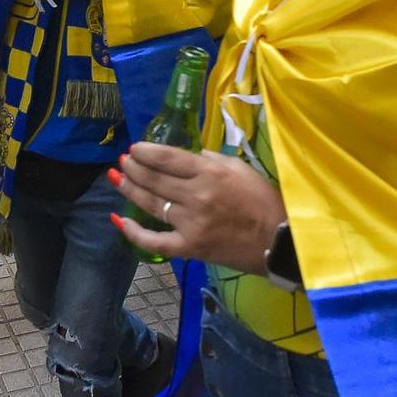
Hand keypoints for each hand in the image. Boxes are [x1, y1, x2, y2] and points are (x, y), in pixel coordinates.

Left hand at [109, 143, 286, 271]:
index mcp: (210, 173)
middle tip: (124, 162)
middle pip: (154, 179)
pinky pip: (154, 241)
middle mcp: (196, 196)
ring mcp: (190, 223)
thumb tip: (187, 156)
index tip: (135, 148)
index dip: (146, 152)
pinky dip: (133, 232)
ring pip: (150, 204)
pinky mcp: (189, 247)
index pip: (168, 158)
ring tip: (118, 179)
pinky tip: (119, 219)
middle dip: (134, 167)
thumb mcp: (240, 169)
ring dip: (130, 189)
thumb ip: (211, 160)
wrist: (278, 241)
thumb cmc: (263, 200)